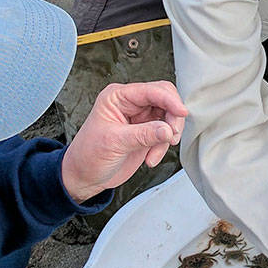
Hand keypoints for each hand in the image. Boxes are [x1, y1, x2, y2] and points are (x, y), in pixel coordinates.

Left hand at [60, 81, 187, 203]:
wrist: (85, 177)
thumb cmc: (89, 155)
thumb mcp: (114, 143)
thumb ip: (143, 135)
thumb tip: (168, 129)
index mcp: (118, 97)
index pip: (152, 90)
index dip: (170, 100)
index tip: (182, 113)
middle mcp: (131, 103)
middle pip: (165, 99)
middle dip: (172, 117)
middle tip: (171, 136)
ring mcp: (140, 117)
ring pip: (169, 117)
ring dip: (167, 136)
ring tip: (154, 154)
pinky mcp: (147, 132)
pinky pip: (166, 133)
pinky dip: (163, 146)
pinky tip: (150, 158)